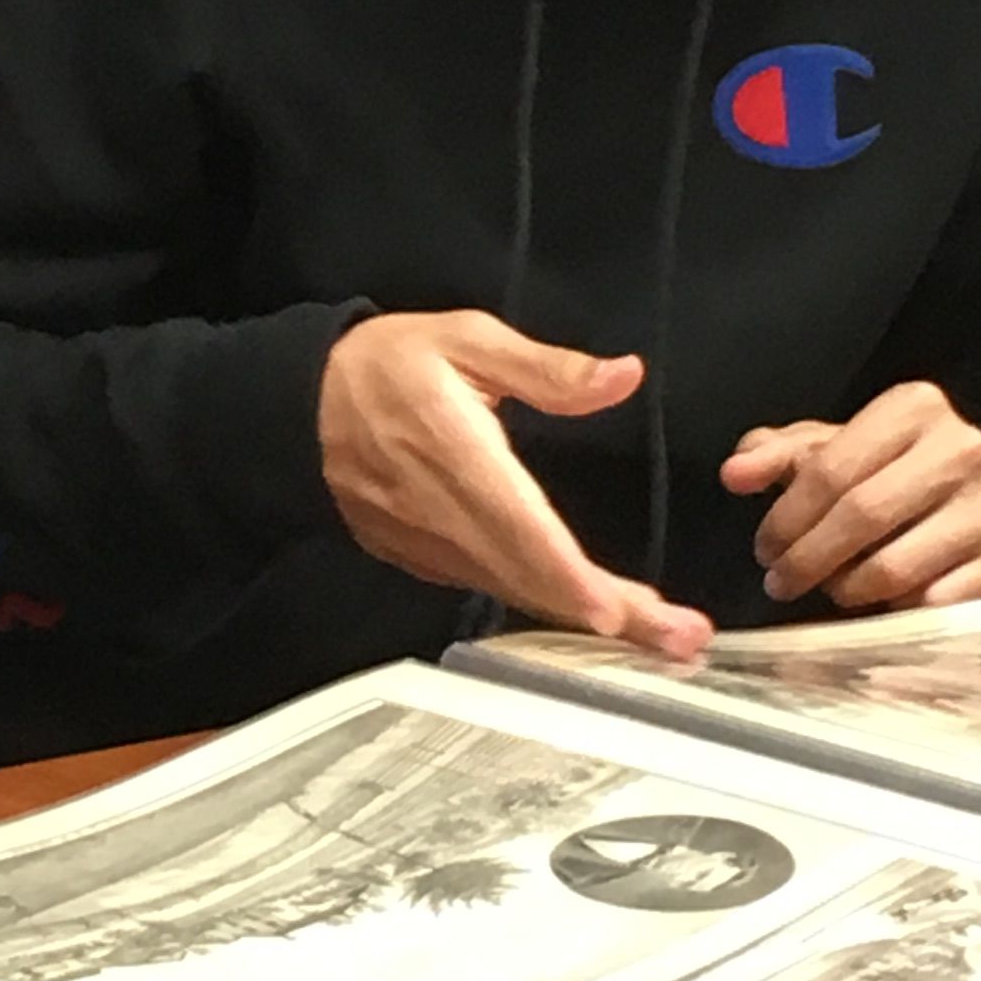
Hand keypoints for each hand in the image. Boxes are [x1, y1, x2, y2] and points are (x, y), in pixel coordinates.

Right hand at [319, 313, 711, 658]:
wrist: (297, 409)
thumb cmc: (385, 366)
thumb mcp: (466, 339)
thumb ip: (547, 367)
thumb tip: (624, 376)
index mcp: (459, 458)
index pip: (521, 531)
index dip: (570, 578)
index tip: (618, 613)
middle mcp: (445, 518)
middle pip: (533, 581)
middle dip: (611, 616)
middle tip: (682, 640)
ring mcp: (431, 548)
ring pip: (517, 593)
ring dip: (587, 617)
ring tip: (657, 634)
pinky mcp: (423, 561)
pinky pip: (492, 587)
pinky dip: (546, 603)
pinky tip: (592, 609)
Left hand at [722, 382, 980, 611]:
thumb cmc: (892, 472)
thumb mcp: (834, 449)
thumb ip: (778, 454)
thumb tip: (734, 473)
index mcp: (915, 407)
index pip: (830, 468)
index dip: (786, 517)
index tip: (764, 549)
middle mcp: (962, 450)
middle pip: (861, 515)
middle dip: (807, 558)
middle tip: (780, 582)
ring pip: (893, 568)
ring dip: (846, 590)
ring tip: (831, 588)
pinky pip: (933, 605)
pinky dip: (896, 613)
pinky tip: (881, 605)